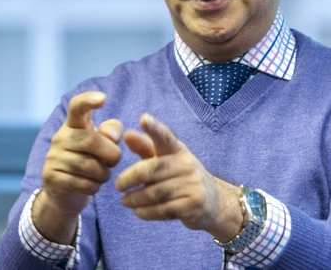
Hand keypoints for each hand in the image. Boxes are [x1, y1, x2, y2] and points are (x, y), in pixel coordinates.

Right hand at [34, 91, 122, 242]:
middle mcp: (60, 137)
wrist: (66, 190)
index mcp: (74, 124)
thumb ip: (112, 132)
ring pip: (89, 166)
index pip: (77, 106)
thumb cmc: (91, 159)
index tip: (103, 98)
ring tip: (103, 175)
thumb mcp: (105, 143)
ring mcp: (52, 157)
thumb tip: (110, 135)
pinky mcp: (50, 177)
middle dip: (112, 155)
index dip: (88, 100)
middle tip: (114, 162)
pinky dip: (94, 187)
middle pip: (92, 141)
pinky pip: (82, 183)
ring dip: (104, 174)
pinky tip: (93, 185)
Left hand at [116, 114, 242, 241]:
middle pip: (151, 170)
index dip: (155, 128)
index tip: (144, 119)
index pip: (166, 137)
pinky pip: (162, 210)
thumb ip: (145, 148)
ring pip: (154, 193)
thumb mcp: (166, 160)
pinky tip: (138, 211)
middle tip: (118, 186)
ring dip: (135, 199)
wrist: (213, 202)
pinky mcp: (192, 205)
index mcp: (179, 150)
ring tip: (125, 201)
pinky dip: (145, 212)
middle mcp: (187, 164)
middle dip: (130, 179)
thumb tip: (127, 134)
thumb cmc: (181, 177)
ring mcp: (192, 185)